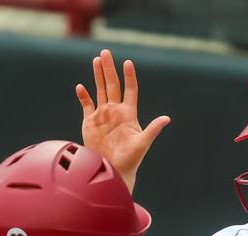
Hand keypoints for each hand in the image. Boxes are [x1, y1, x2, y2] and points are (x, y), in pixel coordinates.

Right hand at [76, 49, 170, 191]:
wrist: (113, 170)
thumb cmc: (131, 160)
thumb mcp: (143, 144)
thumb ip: (153, 129)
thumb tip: (167, 119)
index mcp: (129, 114)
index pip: (130, 90)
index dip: (129, 76)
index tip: (127, 63)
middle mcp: (116, 111)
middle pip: (112, 85)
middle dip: (109, 69)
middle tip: (105, 52)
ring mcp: (103, 116)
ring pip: (100, 91)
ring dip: (97, 76)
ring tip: (96, 60)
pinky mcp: (90, 123)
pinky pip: (87, 105)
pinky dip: (83, 96)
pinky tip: (81, 87)